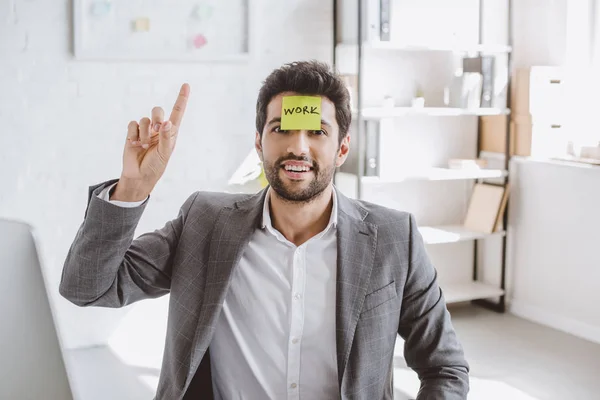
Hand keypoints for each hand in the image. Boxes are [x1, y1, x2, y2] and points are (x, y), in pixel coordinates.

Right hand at [112, 84, 189, 201]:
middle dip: (157, 116)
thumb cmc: (156, 165)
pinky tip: (135, 144)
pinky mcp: (132, 133)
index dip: (181, 98)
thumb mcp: (165, 153)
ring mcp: (145, 130)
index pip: (177, 112)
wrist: (139, 175)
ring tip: (145, 146)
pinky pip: (132, 124)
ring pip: (144, 119)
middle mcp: (158, 128)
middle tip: (156, 128)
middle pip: (158, 110)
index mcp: (170, 132)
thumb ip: (166, 137)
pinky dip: (134, 134)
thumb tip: (166, 122)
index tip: (186, 85)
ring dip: (145, 133)